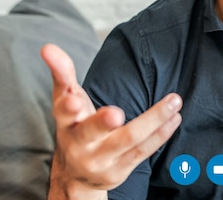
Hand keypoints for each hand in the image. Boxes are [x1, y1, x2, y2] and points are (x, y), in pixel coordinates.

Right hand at [41, 44, 181, 198]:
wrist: (76, 174)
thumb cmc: (75, 126)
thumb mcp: (65, 99)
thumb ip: (61, 72)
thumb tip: (48, 47)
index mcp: (66, 123)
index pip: (63, 113)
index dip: (67, 107)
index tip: (73, 100)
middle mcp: (80, 143)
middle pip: (92, 132)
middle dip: (102, 122)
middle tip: (116, 113)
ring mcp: (101, 159)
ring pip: (129, 139)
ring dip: (154, 120)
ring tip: (174, 101)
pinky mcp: (120, 169)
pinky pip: (143, 151)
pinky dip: (161, 134)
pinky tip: (174, 117)